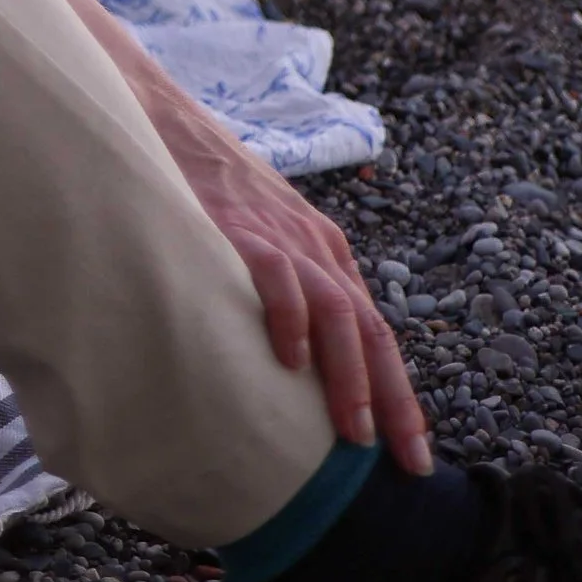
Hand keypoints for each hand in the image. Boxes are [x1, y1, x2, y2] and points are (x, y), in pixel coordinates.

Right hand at [159, 110, 430, 476]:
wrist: (168, 123)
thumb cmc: (210, 191)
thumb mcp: (266, 238)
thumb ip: (289, 291)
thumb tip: (297, 373)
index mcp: (326, 253)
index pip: (376, 331)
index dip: (399, 394)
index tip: (413, 453)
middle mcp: (314, 247)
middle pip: (369, 329)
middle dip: (392, 398)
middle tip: (405, 458)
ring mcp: (280, 236)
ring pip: (336, 310)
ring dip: (349, 375)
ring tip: (353, 432)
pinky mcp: (240, 229)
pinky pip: (277, 276)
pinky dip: (289, 319)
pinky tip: (289, 360)